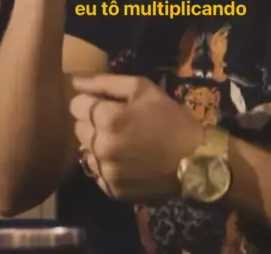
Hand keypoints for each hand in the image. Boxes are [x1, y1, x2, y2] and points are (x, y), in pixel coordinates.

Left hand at [70, 74, 202, 199]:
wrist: (194, 160)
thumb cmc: (170, 118)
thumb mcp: (142, 88)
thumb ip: (105, 82)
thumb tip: (75, 80)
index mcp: (108, 119)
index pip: (75, 105)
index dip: (91, 101)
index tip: (108, 103)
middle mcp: (101, 147)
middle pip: (78, 128)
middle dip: (93, 121)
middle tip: (119, 121)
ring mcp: (105, 172)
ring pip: (85, 151)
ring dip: (98, 144)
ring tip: (123, 141)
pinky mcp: (111, 189)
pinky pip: (96, 171)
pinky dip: (106, 164)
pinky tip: (127, 159)